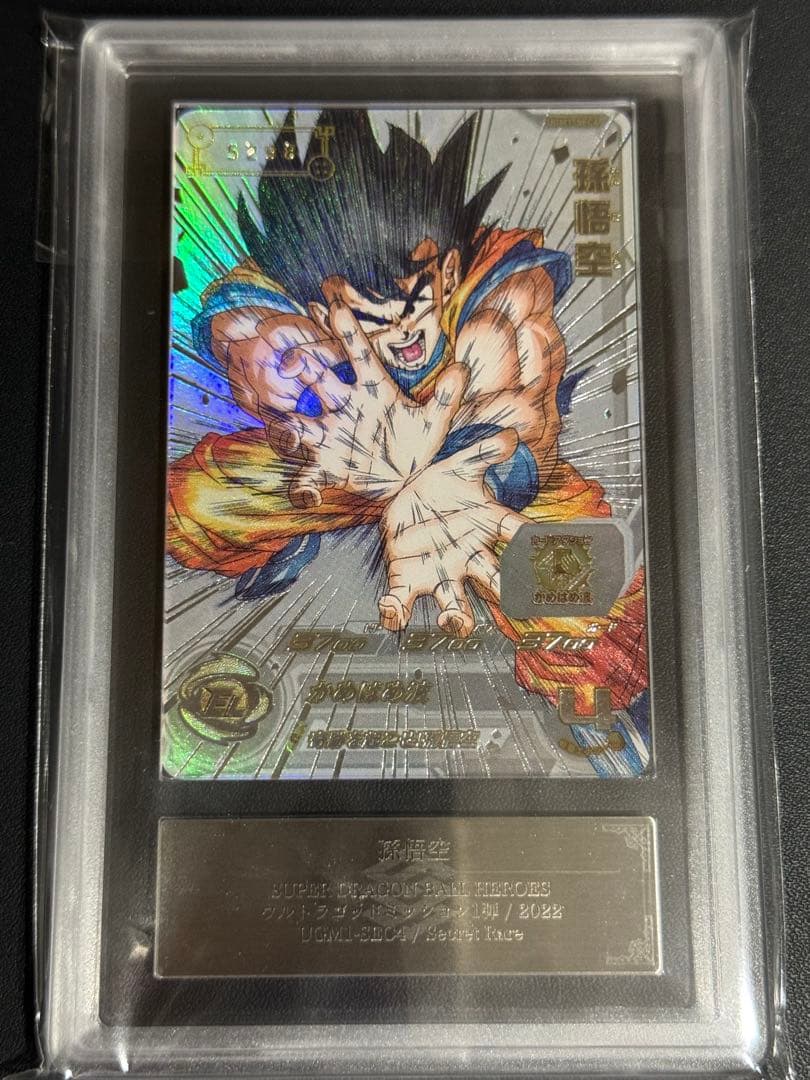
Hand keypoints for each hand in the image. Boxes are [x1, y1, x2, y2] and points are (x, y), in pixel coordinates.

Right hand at [266, 302, 468, 506]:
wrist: (406, 481)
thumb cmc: (416, 444)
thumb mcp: (434, 423)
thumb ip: (445, 398)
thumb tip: (462, 370)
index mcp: (372, 390)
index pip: (359, 356)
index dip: (348, 332)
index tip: (336, 306)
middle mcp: (345, 408)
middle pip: (319, 381)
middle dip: (304, 367)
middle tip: (294, 358)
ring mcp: (331, 437)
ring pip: (300, 426)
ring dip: (290, 427)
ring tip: (288, 431)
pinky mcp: (326, 468)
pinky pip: (307, 477)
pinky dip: (304, 488)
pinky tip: (309, 497)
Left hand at [378, 429, 528, 636]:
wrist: (405, 498)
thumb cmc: (441, 486)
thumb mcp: (460, 466)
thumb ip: (483, 454)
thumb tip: (510, 438)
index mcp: (485, 529)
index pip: (517, 535)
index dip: (537, 542)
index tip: (552, 550)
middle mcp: (468, 559)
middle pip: (492, 581)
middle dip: (502, 592)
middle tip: (513, 599)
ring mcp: (439, 573)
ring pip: (454, 605)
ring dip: (457, 619)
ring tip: (455, 621)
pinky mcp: (406, 580)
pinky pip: (403, 602)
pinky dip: (397, 612)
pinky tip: (392, 611)